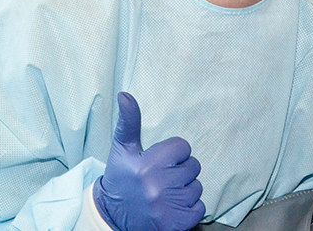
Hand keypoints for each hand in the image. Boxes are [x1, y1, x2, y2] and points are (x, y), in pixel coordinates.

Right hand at [93, 92, 205, 230]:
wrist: (112, 217)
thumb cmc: (121, 177)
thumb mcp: (122, 149)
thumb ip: (128, 122)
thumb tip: (125, 95)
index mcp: (146, 165)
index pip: (183, 147)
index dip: (173, 153)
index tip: (158, 161)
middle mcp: (158, 186)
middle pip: (193, 166)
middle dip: (179, 170)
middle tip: (160, 178)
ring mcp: (168, 207)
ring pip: (197, 187)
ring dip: (184, 189)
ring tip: (164, 193)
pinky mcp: (177, 224)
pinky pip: (200, 207)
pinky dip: (189, 208)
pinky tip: (171, 206)